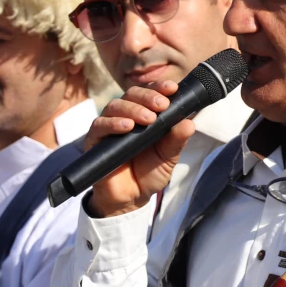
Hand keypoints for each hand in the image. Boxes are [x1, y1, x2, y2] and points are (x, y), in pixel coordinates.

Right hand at [86, 82, 196, 216]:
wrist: (130, 198)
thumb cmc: (149, 173)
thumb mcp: (168, 157)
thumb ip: (177, 140)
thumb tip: (190, 123)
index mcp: (145, 115)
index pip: (150, 94)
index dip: (159, 88)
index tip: (173, 88)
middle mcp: (126, 116)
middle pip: (131, 95)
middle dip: (147, 96)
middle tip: (161, 105)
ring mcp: (109, 127)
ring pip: (115, 106)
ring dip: (133, 109)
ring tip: (148, 119)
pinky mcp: (95, 140)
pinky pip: (99, 126)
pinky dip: (113, 123)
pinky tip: (126, 127)